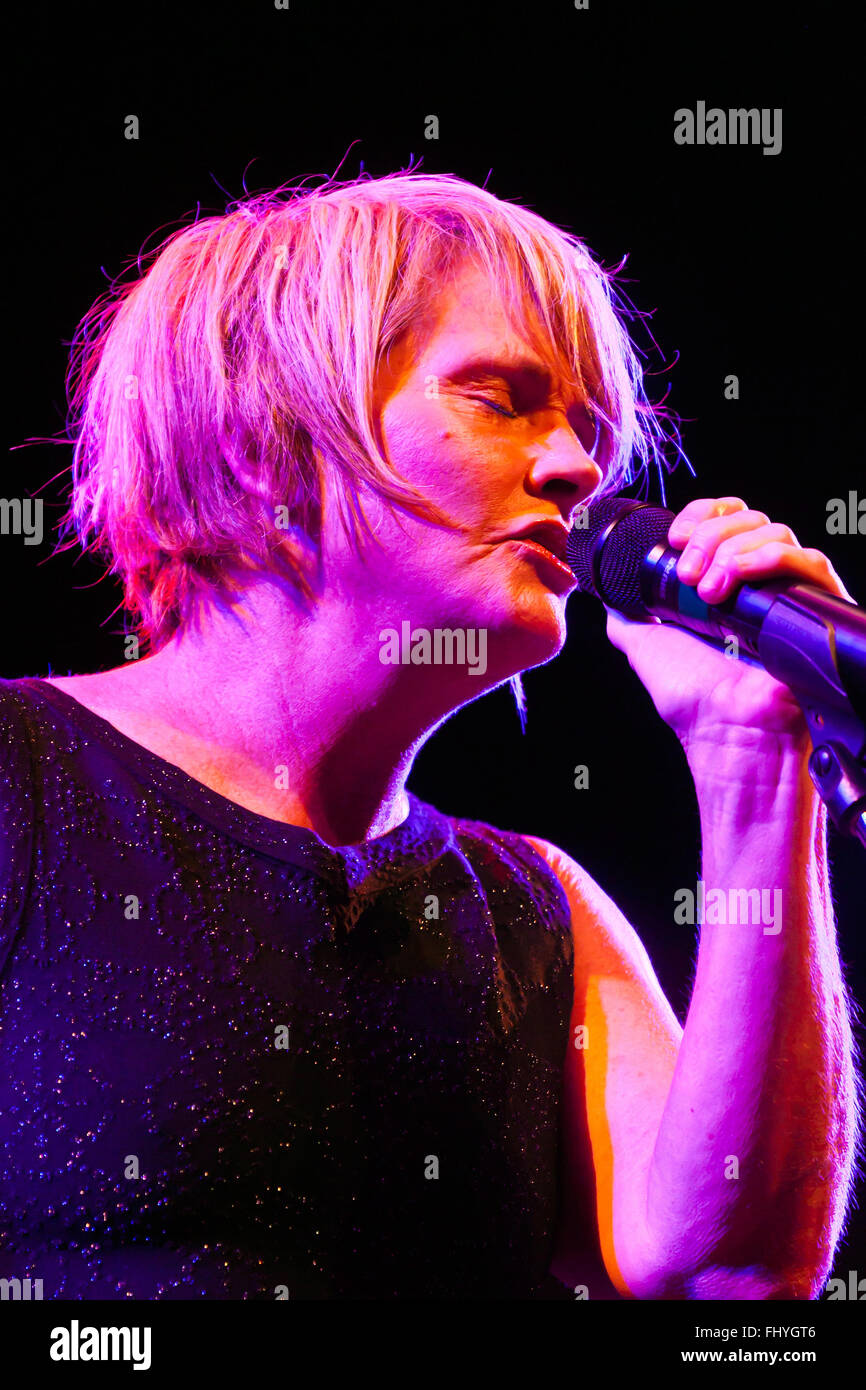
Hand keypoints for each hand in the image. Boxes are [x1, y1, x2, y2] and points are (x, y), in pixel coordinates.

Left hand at [603, 497, 853, 750]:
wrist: (726, 730)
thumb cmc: (693, 697)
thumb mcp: (644, 644)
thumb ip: (628, 615)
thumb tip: (607, 591)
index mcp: (725, 582)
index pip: (725, 517)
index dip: (701, 515)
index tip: (675, 539)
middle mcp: (760, 581)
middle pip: (749, 518)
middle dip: (710, 534)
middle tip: (686, 574)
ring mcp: (790, 591)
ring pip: (776, 531)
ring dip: (732, 551)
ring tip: (709, 591)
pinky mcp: (817, 605)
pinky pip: (806, 559)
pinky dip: (765, 560)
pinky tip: (736, 584)